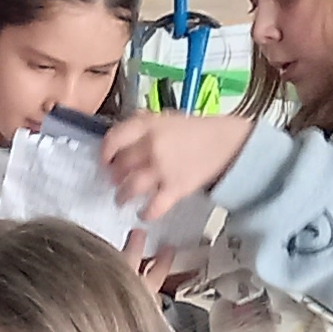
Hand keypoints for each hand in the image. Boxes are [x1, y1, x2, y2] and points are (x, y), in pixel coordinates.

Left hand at [98, 111, 255, 216]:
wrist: (228, 143)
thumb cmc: (196, 131)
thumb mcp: (167, 118)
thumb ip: (142, 125)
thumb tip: (120, 136)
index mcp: (148, 125)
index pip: (113, 138)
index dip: (105, 152)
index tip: (105, 159)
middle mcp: (152, 146)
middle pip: (120, 166)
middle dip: (114, 175)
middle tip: (115, 179)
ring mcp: (163, 169)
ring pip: (130, 187)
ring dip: (122, 195)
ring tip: (122, 198)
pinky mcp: (175, 189)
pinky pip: (153, 206)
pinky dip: (145, 213)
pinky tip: (142, 213)